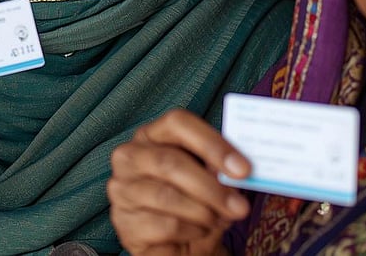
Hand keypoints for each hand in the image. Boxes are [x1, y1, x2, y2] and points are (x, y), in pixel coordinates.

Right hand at [108, 110, 251, 255]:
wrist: (178, 243)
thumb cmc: (193, 203)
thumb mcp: (210, 181)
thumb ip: (217, 168)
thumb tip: (235, 169)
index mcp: (152, 135)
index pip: (177, 123)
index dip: (212, 143)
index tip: (243, 169)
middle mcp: (130, 156)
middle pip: (170, 162)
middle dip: (211, 187)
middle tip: (240, 207)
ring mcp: (122, 189)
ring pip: (167, 196)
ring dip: (203, 213)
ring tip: (217, 220)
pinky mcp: (124, 222)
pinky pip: (165, 225)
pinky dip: (192, 231)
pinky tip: (196, 231)